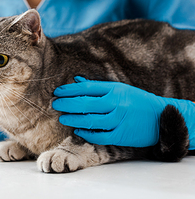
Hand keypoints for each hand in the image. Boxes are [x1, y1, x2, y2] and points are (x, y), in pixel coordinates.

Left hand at [52, 77, 194, 147]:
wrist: (161, 117)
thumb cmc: (137, 101)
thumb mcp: (120, 89)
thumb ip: (98, 86)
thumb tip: (76, 80)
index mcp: (115, 90)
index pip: (87, 88)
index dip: (69, 90)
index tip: (57, 92)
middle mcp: (116, 104)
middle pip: (85, 103)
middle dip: (67, 104)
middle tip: (55, 104)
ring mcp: (119, 120)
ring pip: (90, 120)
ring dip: (73, 119)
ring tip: (62, 118)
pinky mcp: (122, 135)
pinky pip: (100, 136)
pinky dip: (87, 134)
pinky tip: (78, 131)